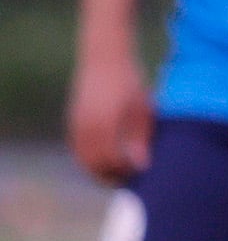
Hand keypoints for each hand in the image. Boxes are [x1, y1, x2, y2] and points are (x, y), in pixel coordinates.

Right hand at [67, 50, 153, 185]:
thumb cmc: (130, 81)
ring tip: (118, 174)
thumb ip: (140, 138)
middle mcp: (86, 127)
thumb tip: (141, 166)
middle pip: (93, 164)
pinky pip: (77, 149)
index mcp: (105, 124)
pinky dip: (88, 159)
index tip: (138, 175)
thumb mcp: (142, 108)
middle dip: (109, 176)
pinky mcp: (72, 122)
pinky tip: (105, 160)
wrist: (104, 59)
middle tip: (127, 181)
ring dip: (97, 170)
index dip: (123, 172)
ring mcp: (76, 125)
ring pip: (83, 159)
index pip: (110, 160)